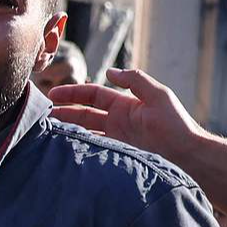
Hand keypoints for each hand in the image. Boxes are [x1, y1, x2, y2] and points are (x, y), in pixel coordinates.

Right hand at [46, 67, 207, 164]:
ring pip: (83, 132)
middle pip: (82, 114)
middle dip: (62, 112)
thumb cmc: (176, 124)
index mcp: (124, 105)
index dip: (72, 94)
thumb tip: (109, 71)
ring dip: (66, 130)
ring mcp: (114, 140)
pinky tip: (63, 148)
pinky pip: (91, 149)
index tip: (52, 96)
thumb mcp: (158, 95)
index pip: (92, 95)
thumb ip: (134, 80)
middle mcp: (116, 121)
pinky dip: (77, 148)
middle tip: (40, 114)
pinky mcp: (115, 156)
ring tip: (45, 131)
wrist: (186, 155)